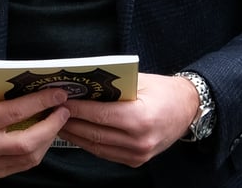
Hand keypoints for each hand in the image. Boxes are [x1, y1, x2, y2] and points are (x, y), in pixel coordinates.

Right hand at [0, 70, 70, 178]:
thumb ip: (2, 80)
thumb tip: (33, 81)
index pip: (17, 112)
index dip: (42, 102)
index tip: (60, 93)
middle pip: (28, 142)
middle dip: (52, 125)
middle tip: (64, 110)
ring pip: (29, 157)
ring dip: (49, 138)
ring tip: (57, 120)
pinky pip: (24, 164)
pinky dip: (39, 150)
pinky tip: (45, 135)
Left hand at [59, 73, 197, 166]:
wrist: (188, 109)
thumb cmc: (165, 90)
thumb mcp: (141, 81)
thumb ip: (114, 86)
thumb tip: (83, 86)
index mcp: (140, 118)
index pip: (100, 115)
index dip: (78, 109)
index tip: (61, 100)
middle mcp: (139, 140)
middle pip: (95, 133)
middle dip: (71, 122)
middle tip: (53, 111)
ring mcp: (137, 154)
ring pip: (97, 146)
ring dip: (76, 135)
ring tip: (59, 123)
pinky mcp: (136, 161)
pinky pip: (106, 153)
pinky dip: (89, 143)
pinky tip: (78, 133)